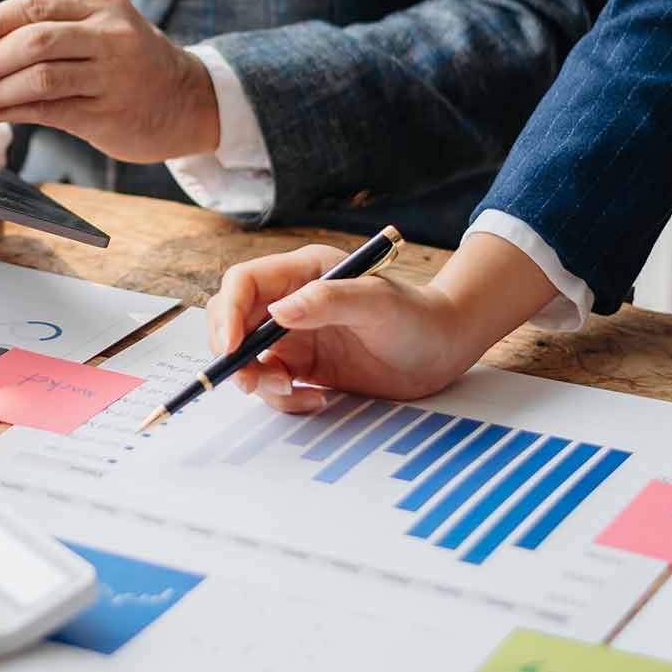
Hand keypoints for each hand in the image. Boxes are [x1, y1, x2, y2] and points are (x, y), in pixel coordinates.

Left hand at [0, 0, 220, 162]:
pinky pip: (48, 110)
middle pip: (31, 41)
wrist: (188, 101)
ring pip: (38, 78)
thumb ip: (44, 27)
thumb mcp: (97, 29)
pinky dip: (12, 112)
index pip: (30, 6)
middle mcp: (110, 34)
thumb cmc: (128, 63)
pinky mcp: (109, 113)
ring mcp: (113, 75)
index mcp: (100, 3)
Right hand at [209, 234, 546, 410]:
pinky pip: (274, 384)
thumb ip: (329, 301)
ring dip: (259, 382)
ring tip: (295, 392)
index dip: (228, 313)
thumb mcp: (378, 303)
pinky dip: (284, 399)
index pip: (244, 284)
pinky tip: (316, 399)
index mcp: (303, 271)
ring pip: (249, 358)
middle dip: (234, 354)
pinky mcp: (305, 366)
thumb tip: (279, 311)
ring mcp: (296, 336)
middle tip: (253, 382)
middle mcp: (292, 301)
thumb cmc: (417, 316)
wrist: (444, 349)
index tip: (231, 348)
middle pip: (234, 322)